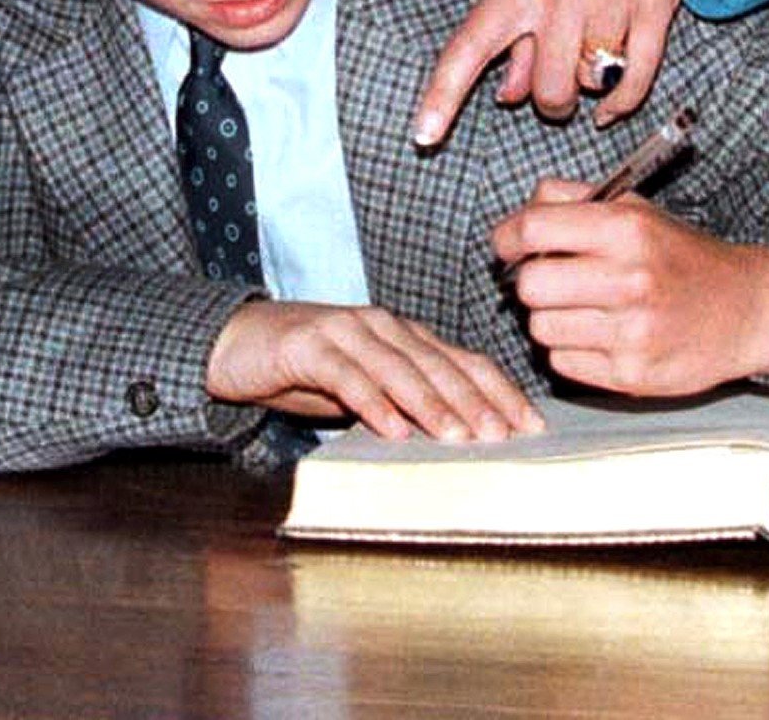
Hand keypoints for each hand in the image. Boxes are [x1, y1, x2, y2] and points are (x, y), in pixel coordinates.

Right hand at [205, 299, 543, 440]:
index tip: (531, 426)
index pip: (464, 361)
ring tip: (456, 435)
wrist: (237, 343)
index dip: (500, 392)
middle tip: (501, 436)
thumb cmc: (309, 369)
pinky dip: (371, 401)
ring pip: (397, 366)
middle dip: (473, 402)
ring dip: (430, 402)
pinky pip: (345, 374)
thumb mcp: (367, 387)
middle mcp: (379, 326)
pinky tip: (390, 427)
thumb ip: (408, 402)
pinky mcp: (306, 344)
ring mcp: (342, 330)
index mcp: (403, 335)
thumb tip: (466, 442)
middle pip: (437, 363)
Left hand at [412, 0, 732, 143]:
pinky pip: (637, 77)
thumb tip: (505, 93)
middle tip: (561, 84)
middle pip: (547, 91)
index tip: (423, 135)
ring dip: (594, 87)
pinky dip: (626, 100)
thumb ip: (519, 33)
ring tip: (597, 55)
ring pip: (592, 84)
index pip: (469, 47)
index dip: (442, 95)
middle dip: (554, 102)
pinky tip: (617, 101)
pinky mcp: (655, 5)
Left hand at [489, 178, 768, 393]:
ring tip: (584, 309)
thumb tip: (516, 219)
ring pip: (541, 327)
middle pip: (529, 285)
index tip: (508, 245)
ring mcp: (634, 333)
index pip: (533, 229)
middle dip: (532, 282)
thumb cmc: (680, 256)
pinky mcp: (635, 376)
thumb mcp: (633, 208)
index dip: (508, 237)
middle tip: (552, 281)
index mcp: (626, 230)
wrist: (749, 310)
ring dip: (551, 318)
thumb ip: (569, 199)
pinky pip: (562, 362)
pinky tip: (602, 337)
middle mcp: (631, 280)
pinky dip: (571, 350)